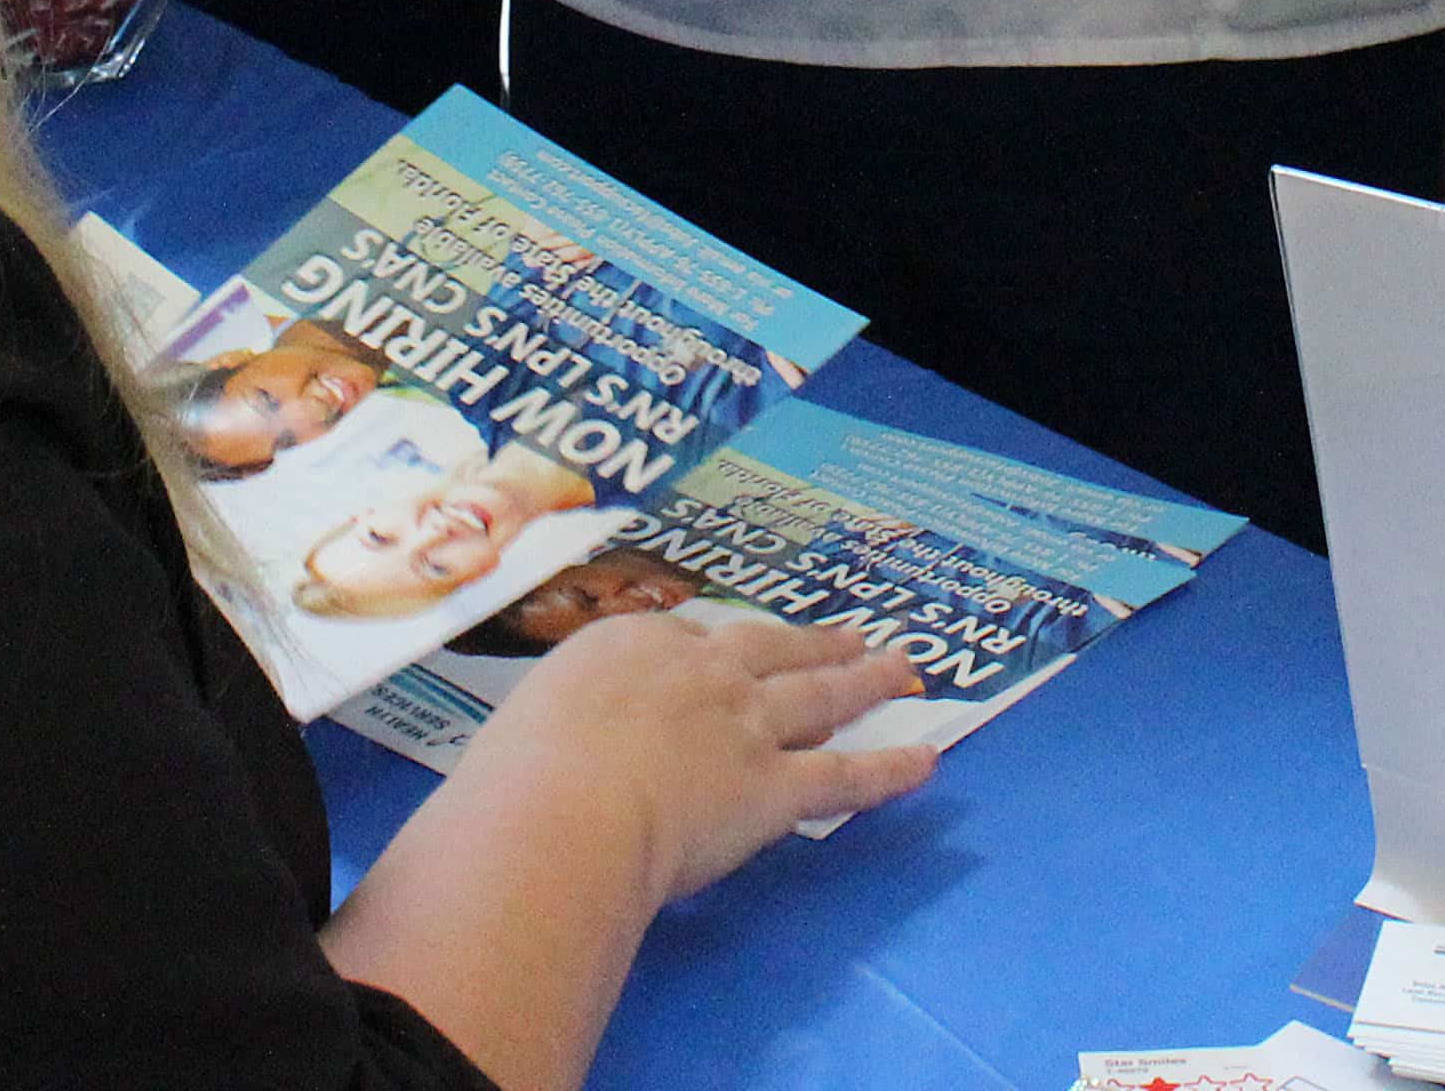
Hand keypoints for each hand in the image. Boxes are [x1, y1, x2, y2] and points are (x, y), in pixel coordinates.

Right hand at [462, 612, 934, 903]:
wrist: (563, 808)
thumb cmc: (519, 775)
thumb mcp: (524, 725)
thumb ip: (554, 731)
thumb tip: (542, 759)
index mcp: (630, 645)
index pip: (688, 638)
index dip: (717, 649)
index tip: (731, 651)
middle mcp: (698, 670)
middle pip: (766, 647)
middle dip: (810, 643)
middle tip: (848, 637)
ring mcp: (743, 723)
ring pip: (818, 696)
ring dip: (864, 679)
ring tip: (900, 667)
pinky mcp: (774, 787)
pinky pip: (844, 779)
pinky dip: (889, 771)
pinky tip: (925, 760)